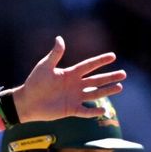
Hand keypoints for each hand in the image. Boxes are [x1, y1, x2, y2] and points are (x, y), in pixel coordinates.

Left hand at [12, 36, 126, 121]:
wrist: (27, 101)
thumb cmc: (34, 82)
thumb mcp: (45, 66)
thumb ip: (55, 54)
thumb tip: (59, 38)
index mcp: (70, 74)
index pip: (89, 66)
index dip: (100, 61)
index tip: (113, 56)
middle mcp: (75, 85)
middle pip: (96, 80)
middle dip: (110, 77)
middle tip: (124, 74)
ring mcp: (74, 97)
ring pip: (95, 94)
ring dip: (107, 91)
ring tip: (120, 87)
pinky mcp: (71, 109)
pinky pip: (85, 111)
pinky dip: (93, 112)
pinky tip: (104, 111)